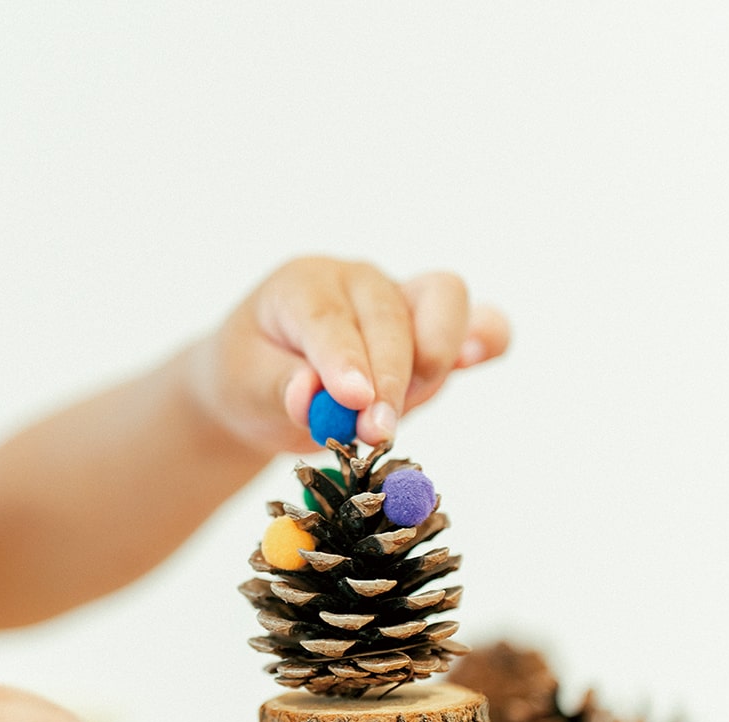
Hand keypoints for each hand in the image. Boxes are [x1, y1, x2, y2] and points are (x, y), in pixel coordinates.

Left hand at [190, 257, 510, 452]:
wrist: (262, 381)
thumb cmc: (250, 376)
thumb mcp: (244, 387)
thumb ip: (278, 389)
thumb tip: (309, 394)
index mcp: (302, 285)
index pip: (328, 317)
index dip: (345, 358)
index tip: (355, 398)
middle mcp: (356, 282)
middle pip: (390, 316)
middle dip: (389, 380)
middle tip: (376, 432)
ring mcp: (399, 299)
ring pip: (440, 305)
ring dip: (430, 365)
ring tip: (394, 416)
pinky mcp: (431, 330)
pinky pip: (475, 320)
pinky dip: (484, 338)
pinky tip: (477, 359)